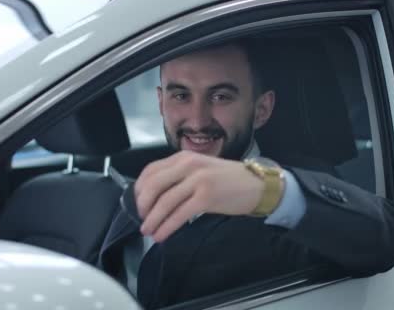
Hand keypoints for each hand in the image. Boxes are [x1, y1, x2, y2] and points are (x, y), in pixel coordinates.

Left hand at [134, 151, 263, 241]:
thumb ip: (180, 176)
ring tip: (148, 231)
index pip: (151, 170)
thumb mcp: (201, 169)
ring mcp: (198, 180)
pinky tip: (162, 235)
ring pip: (165, 202)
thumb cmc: (230, 180)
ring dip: (153, 220)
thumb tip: (156, 196)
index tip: (137, 203)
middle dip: (142, 206)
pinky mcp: (206, 197)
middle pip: (154, 186)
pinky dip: (167, 227)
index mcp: (184, 157)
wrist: (256, 184)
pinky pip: (179, 214)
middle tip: (141, 219)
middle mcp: (189, 165)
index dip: (139, 189)